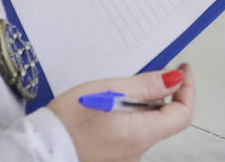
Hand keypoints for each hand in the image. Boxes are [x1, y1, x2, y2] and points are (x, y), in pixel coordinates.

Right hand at [49, 65, 193, 161]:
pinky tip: (107, 106)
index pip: (182, 113)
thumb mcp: (108, 92)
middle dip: (160, 93)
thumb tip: (174, 80)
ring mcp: (124, 157)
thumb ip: (145, 86)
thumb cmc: (66, 122)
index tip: (181, 70)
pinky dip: (128, 116)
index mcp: (140, 135)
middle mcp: (137, 151)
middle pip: (164, 119)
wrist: (37, 152)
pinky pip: (130, 133)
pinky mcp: (113, 156)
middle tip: (146, 72)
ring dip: (141, 104)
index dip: (186, 89)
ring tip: (116, 90)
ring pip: (146, 125)